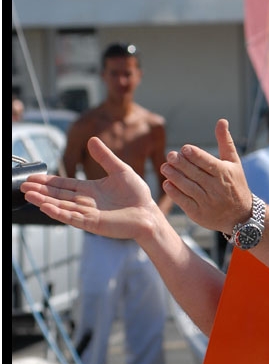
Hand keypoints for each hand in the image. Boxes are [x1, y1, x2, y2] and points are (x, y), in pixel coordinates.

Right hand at [20, 137, 156, 241]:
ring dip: (44, 201)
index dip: (48, 181)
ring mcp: (88, 214)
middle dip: (40, 190)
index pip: (64, 184)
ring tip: (28, 195)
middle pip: (58, 195)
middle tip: (23, 185)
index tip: (33, 177)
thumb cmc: (137, 194)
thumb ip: (105, 157)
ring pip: (61, 206)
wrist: (149, 213)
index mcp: (89, 189)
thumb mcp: (119, 170)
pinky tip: (45, 207)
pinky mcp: (94, 223)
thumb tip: (92, 139)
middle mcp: (85, 202)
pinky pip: (72, 218)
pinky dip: (58, 213)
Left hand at [161, 119, 252, 231]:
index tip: (184, 149)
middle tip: (170, 155)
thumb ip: (225, 142)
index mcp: (224, 173)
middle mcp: (216, 188)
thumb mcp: (233, 163)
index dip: (194, 155)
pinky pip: (184, 202)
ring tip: (165, 167)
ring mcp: (208, 202)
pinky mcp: (199, 214)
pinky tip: (167, 183)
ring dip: (174, 176)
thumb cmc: (235, 184)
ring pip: (187, 187)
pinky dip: (174, 192)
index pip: (207, 162)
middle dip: (180, 164)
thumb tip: (221, 121)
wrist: (241, 215)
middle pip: (194, 173)